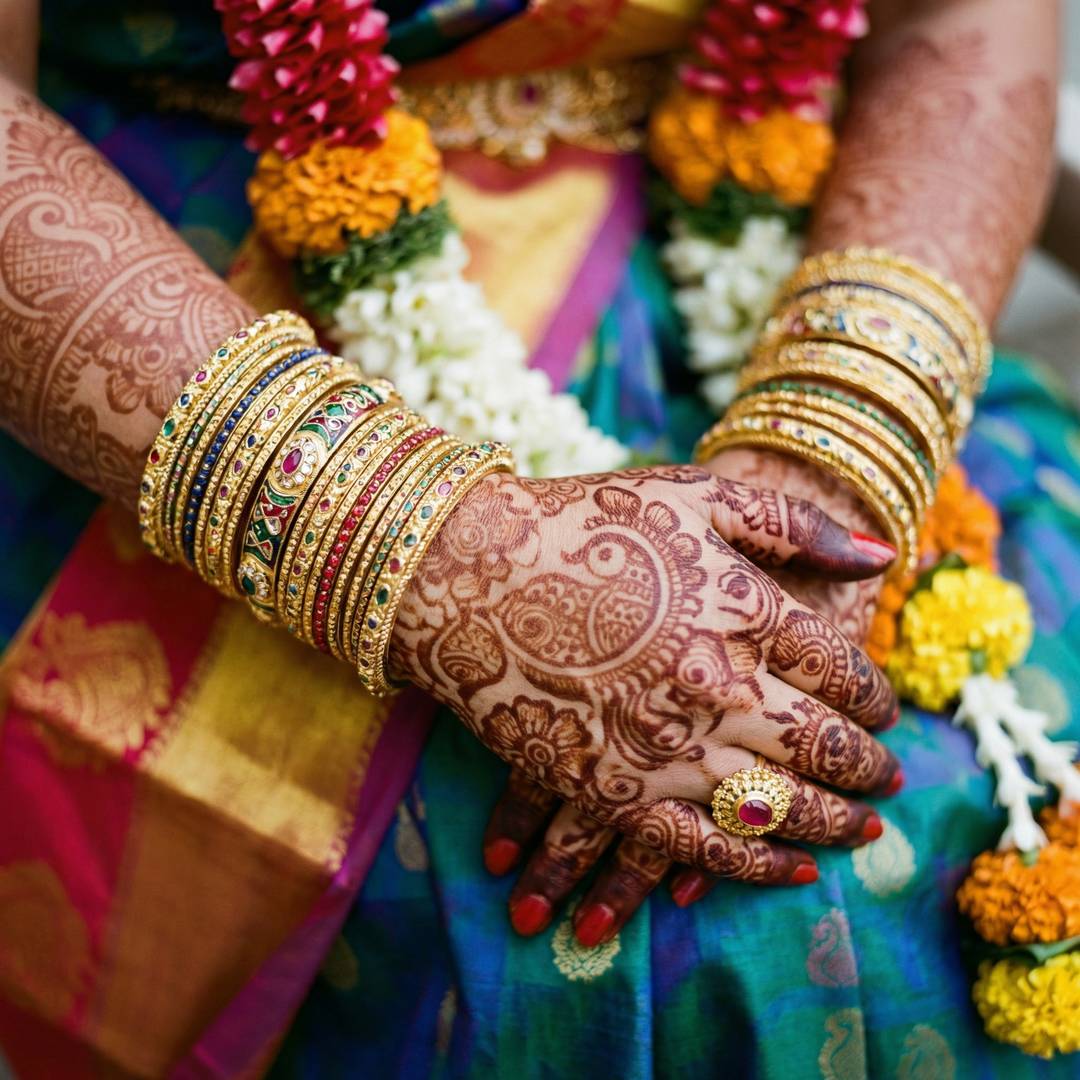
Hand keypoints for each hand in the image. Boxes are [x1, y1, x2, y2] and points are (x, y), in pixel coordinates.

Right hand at [391, 464, 900, 937]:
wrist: (466, 574)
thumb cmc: (581, 523)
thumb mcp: (690, 494)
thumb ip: (791, 523)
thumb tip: (882, 555)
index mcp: (744, 611)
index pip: (841, 670)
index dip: (873, 696)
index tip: (882, 710)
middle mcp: (719, 687)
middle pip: (823, 745)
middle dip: (868, 767)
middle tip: (890, 780)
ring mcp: (666, 746)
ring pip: (779, 806)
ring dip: (833, 822)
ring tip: (865, 831)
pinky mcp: (613, 789)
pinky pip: (702, 846)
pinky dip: (755, 866)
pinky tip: (794, 869)